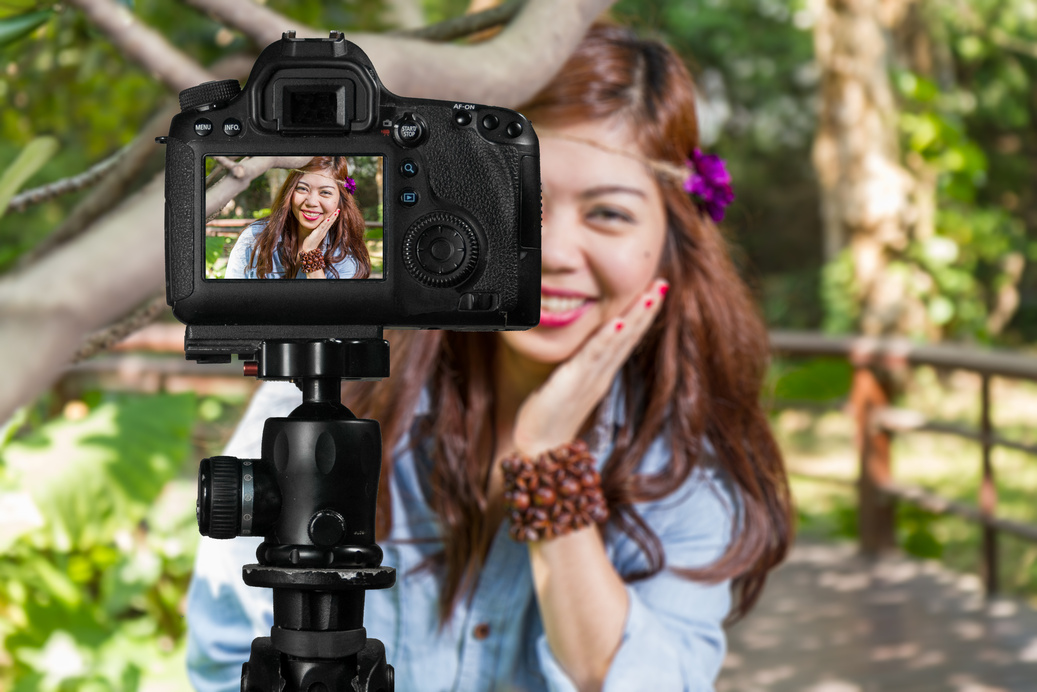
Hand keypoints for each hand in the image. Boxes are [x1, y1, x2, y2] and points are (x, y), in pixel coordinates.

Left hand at [298, 208, 338, 255]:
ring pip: (328, 224)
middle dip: (334, 216)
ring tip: (336, 212)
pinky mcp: (317, 234)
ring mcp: (321, 233)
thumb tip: (317, 226)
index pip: (329, 223)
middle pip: (330, 222)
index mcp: (323, 231)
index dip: (333, 217)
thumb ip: (317, 230)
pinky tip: (328, 219)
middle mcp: (323, 232)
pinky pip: (322, 227)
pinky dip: (325, 223)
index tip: (336, 211)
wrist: (308, 250)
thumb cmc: (310, 243)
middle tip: (338, 209)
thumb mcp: (314, 234)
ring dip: (332, 218)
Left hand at [513, 278, 668, 456]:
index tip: (654, 292)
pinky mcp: (575, 382)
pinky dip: (608, 338)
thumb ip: (576, 366)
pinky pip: (594, 356)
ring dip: (636, 317)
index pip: (625, 339)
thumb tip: (578, 347)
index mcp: (601, 374)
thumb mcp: (565, 383)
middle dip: (647, 309)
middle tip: (663, 283)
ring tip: (651, 295)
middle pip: (629, 337)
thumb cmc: (548, 416)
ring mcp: (591, 379)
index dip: (641, 316)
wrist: (539, 449)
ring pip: (618, 342)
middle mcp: (601, 375)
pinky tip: (619, 322)